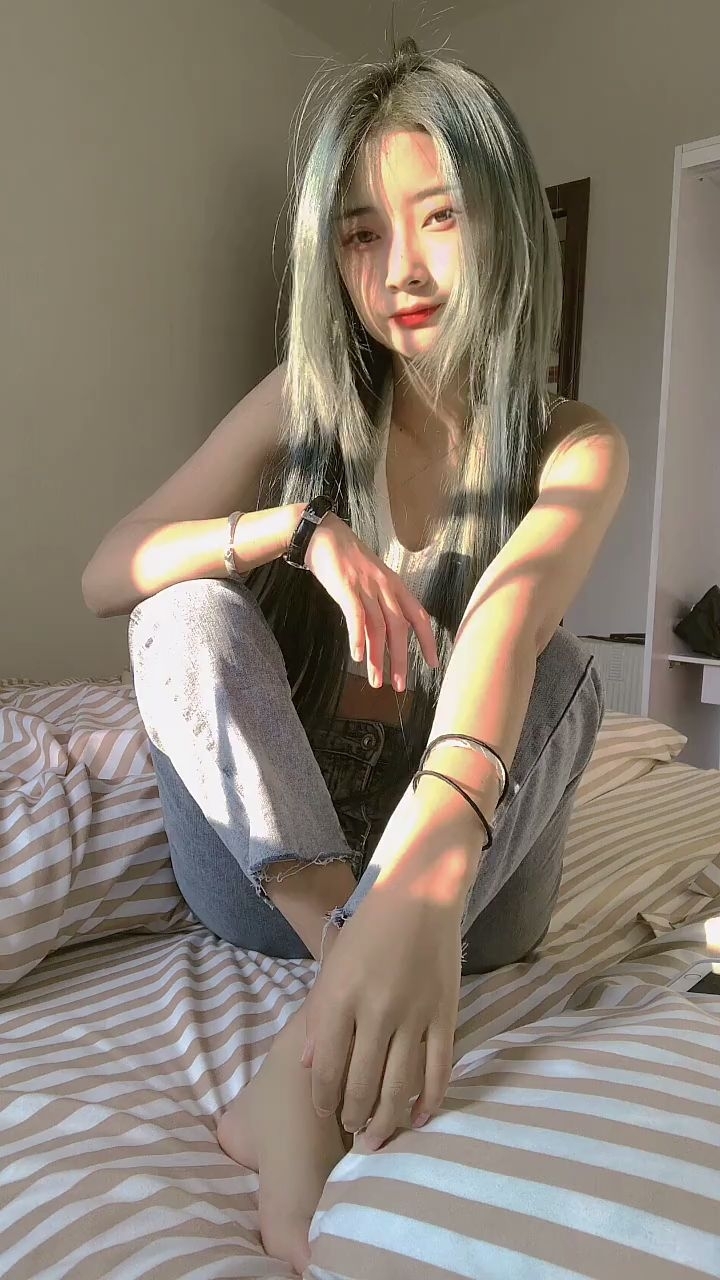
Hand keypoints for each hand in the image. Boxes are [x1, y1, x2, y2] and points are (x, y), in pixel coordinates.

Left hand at [301, 883, 461, 1150]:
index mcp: (341, 998)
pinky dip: (430, 1099)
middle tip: (352, 1135)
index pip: (327, 1066)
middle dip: (354, 1117)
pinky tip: (421, 1118)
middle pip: (362, 1083)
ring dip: (387, 1119)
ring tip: (378, 1137)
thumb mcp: (332, 967)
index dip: (324, 1099)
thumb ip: (319, 1018)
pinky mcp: (445, 1015)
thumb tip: (310, 1066)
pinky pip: (438, 1068)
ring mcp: (414, 1015)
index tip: (324, 1114)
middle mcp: (376, 1011)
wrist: (420, 896)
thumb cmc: (369, 929)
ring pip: (399, 1085)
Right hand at [304, 513, 438, 690]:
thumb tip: (388, 634)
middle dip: (401, 660)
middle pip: (400, 628)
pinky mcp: (346, 587)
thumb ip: (383, 602)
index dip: (428, 641)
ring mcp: (366, 586)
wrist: (322, 534)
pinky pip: (356, 616)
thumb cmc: (347, 558)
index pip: (420, 616)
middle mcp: (385, 587)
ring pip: (378, 628)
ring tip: (376, 681)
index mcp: (396, 585)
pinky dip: (358, 638)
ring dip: (377, 658)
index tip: (432, 664)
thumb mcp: (373, 578)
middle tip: (400, 685)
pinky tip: (357, 656)